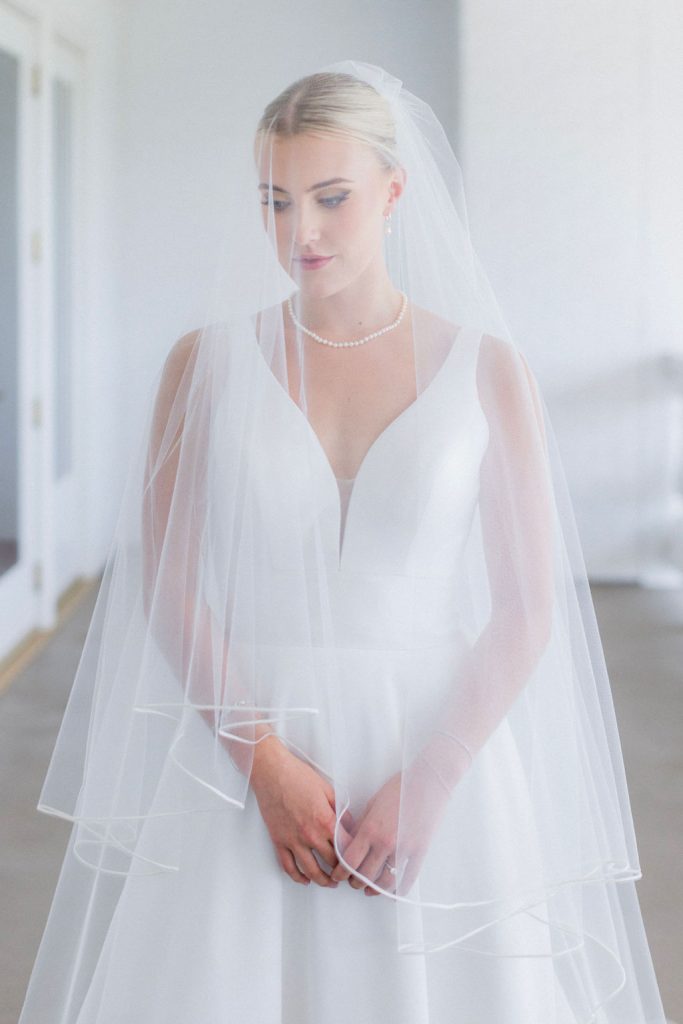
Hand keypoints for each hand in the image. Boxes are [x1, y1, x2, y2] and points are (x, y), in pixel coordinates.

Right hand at [250, 736, 356, 888]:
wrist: (272, 773)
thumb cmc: (298, 776)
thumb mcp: (328, 790)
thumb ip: (340, 811)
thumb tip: (350, 826)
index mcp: (325, 821)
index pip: (346, 848)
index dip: (354, 857)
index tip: (358, 861)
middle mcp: (310, 835)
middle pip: (331, 862)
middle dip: (342, 871)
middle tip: (347, 874)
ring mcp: (293, 840)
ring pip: (311, 870)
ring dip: (323, 880)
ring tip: (330, 882)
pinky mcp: (279, 841)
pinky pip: (288, 866)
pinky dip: (297, 877)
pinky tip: (305, 880)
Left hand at [329, 756, 453, 896]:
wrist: (427, 781)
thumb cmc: (399, 787)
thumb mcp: (373, 803)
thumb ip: (361, 825)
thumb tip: (352, 842)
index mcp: (370, 829)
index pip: (349, 860)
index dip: (340, 872)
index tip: (337, 875)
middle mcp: (385, 842)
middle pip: (364, 875)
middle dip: (355, 882)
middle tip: (352, 882)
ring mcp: (404, 849)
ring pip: (385, 882)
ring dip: (374, 889)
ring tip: (369, 889)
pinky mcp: (420, 851)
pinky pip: (408, 878)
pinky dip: (399, 890)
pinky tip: (394, 892)